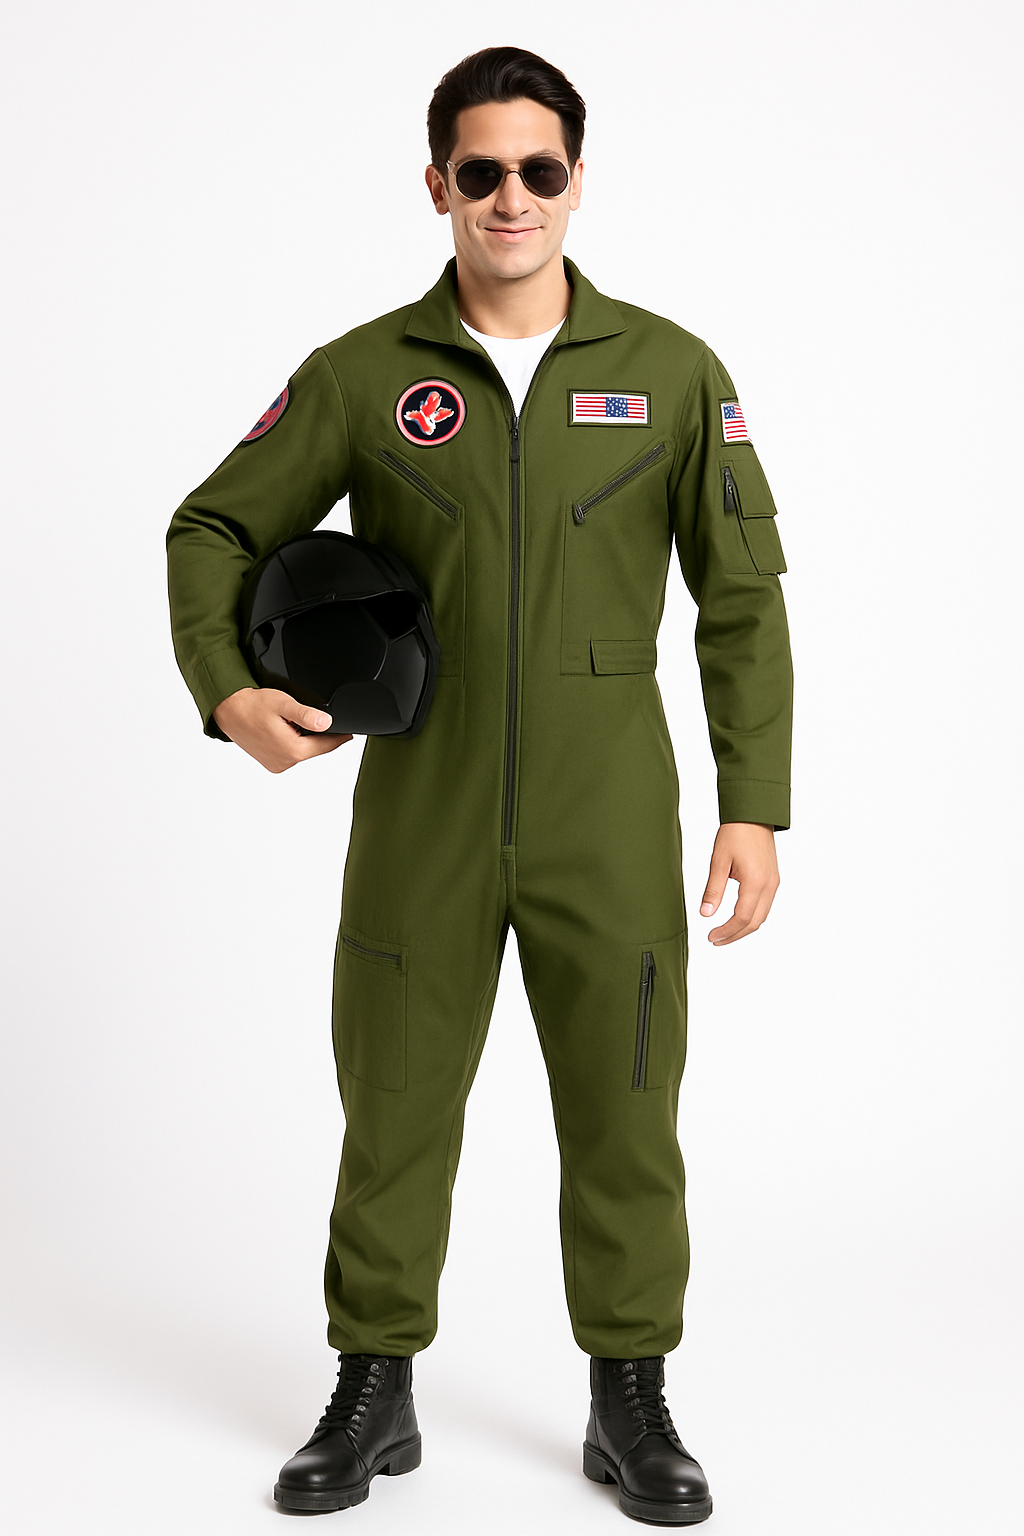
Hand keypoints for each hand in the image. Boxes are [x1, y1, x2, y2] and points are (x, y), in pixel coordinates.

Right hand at [212, 687, 352, 772]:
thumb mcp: (283, 704)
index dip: (339, 737)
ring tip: (291, 721)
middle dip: (318, 735)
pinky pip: (290, 753)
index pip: (325, 745)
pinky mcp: (270, 763)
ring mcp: (276, 764)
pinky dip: (292, 742)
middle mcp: (285, 762)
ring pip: (302, 751)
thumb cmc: (252, 706)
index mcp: (291, 750)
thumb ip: (306, 714)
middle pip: (314, 748)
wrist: (228, 710)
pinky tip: (284, 729)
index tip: (349, 733)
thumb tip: (327, 722)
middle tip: (312, 718)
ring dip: (303, 738)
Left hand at [700, 822, 779, 944]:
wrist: (753, 815)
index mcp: (756, 882)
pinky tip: (737, 917)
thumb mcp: (718, 861)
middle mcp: (769, 886)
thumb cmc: (736, 833)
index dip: (726, 932)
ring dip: (744, 928)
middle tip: (716, 939)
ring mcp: (774, 883)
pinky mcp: (773, 879)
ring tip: (724, 932)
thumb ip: (713, 890)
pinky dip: (751, 916)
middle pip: (755, 923)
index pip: (742, 918)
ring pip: (762, 916)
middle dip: (735, 935)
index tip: (711, 936)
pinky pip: (765, 905)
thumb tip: (705, 913)